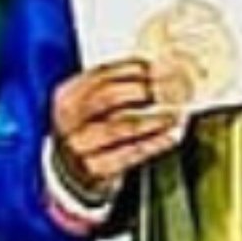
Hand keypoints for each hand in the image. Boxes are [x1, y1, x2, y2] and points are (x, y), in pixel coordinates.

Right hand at [49, 56, 185, 197]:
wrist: (72, 172)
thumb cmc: (89, 130)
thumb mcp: (90, 105)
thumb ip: (113, 87)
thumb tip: (154, 68)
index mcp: (67, 97)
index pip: (100, 74)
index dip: (129, 68)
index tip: (154, 68)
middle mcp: (69, 120)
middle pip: (107, 97)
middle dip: (139, 91)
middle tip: (164, 90)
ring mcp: (80, 146)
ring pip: (119, 127)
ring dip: (151, 119)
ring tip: (174, 115)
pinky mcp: (95, 169)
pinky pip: (129, 153)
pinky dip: (153, 143)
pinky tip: (170, 136)